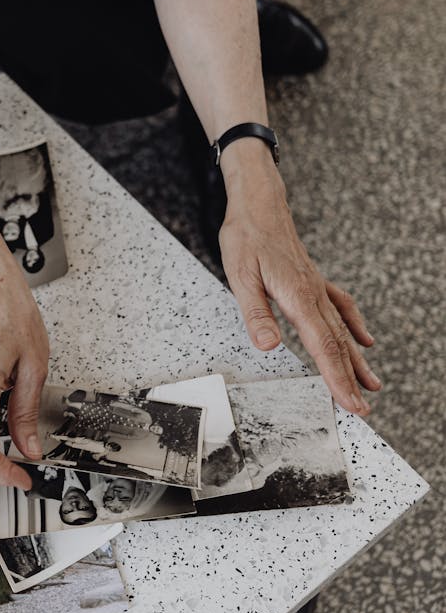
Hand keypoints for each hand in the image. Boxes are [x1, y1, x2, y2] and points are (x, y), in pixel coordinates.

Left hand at [219, 155, 380, 415]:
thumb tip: (267, 346)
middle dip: (351, 379)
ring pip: (342, 329)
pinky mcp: (313, 281)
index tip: (350, 403)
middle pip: (338, 344)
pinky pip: (341, 307)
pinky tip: (365, 340)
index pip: (323, 346)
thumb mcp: (240, 275)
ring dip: (357, 359)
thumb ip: (256, 312)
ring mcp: (316, 287)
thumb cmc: (246, 237)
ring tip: (373, 385)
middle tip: (363, 409)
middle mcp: (314, 294)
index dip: (337, 378)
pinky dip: (354, 325)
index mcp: (298, 297)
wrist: (258, 204)